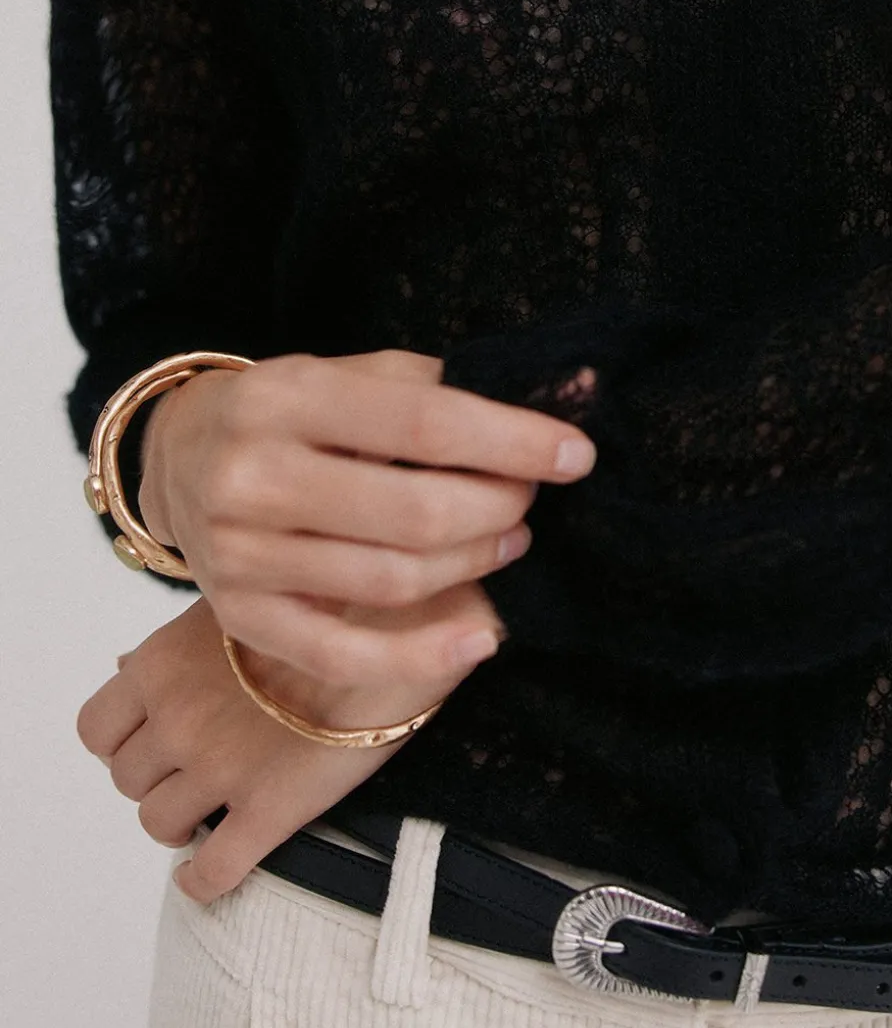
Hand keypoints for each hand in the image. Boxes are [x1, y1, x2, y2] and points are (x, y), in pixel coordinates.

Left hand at [76, 593, 459, 902]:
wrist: (396, 628)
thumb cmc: (323, 604)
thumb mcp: (235, 607)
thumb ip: (176, 645)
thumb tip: (125, 667)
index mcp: (160, 666)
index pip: (97, 729)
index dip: (122, 741)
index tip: (151, 742)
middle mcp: (176, 719)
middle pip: (127, 779)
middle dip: (156, 779)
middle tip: (192, 772)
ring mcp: (218, 770)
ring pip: (159, 823)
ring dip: (179, 822)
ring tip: (207, 814)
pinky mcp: (267, 812)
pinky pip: (211, 872)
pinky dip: (202, 881)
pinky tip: (208, 875)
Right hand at [135, 347, 598, 706]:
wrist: (178, 456)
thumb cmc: (289, 413)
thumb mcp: (343, 373)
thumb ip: (434, 386)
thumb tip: (557, 395)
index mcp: (287, 395)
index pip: (424, 422)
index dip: (512, 442)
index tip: (576, 454)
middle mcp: (254, 474)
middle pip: (415, 511)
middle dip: (498, 507)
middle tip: (530, 501)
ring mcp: (241, 553)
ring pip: (392, 580)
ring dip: (473, 565)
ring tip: (508, 541)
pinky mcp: (243, 616)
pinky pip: (342, 653)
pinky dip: (421, 655)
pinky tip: (480, 640)